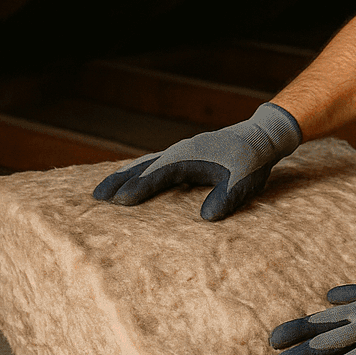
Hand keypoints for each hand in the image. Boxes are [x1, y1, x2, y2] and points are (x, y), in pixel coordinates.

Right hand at [91, 102, 300, 220]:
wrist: (260, 137)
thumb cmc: (251, 161)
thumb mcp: (244, 181)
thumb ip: (226, 197)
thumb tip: (206, 217)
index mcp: (190, 157)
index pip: (159, 174)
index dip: (139, 188)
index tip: (119, 202)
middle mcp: (179, 151)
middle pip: (143, 167)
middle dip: (119, 181)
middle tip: (96, 198)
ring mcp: (180, 151)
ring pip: (145, 163)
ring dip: (123, 176)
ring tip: (101, 191)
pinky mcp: (183, 155)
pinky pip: (154, 163)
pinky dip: (137, 171)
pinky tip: (130, 180)